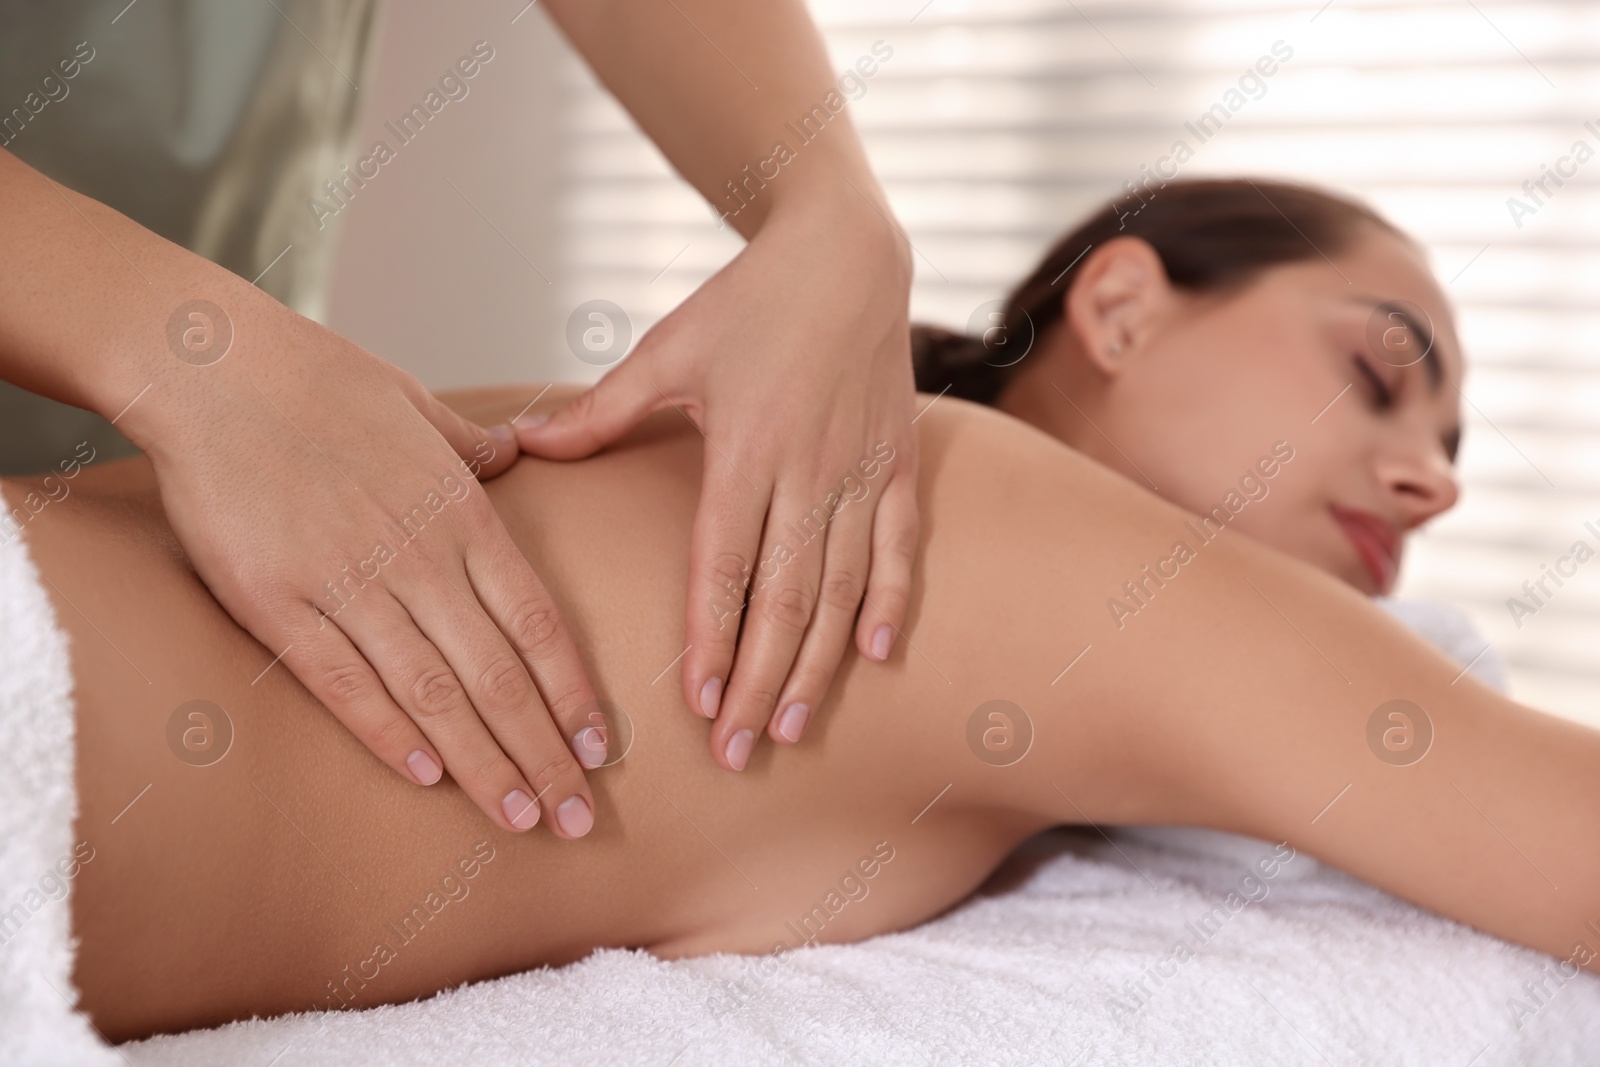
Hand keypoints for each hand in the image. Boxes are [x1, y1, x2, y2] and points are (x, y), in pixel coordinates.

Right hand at [129, 299, 602, 836]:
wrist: (214, 369)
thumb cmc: (321, 381)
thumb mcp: (419, 406)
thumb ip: (473, 445)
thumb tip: (516, 449)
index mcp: (463, 514)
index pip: (539, 624)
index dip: (573, 694)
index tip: (601, 748)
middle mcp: (420, 556)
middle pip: (501, 677)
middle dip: (546, 755)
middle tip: (578, 819)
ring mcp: (348, 581)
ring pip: (435, 693)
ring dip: (485, 764)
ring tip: (520, 819)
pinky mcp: (276, 601)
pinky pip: (344, 682)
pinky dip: (389, 733)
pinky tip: (427, 777)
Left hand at [517, 193, 919, 769]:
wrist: (848, 252)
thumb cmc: (748, 301)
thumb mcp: (668, 348)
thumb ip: (599, 410)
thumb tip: (520, 442)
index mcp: (745, 445)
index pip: (724, 564)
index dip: (709, 637)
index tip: (692, 702)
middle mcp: (808, 468)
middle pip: (782, 596)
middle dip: (756, 680)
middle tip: (734, 750)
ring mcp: (861, 469)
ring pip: (841, 588)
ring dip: (815, 664)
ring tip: (789, 726)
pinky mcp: (898, 463)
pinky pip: (898, 547)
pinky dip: (890, 604)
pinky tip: (872, 658)